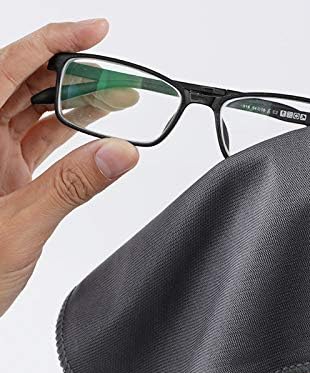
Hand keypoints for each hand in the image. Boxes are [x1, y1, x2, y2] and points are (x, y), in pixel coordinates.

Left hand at [0, 20, 138, 315]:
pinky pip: (45, 147)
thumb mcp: (22, 225)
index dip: (54, 42)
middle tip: (119, 74)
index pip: (9, 67)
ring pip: (39, 116)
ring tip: (120, 98)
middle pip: (27, 86)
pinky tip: (100, 135)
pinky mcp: (12, 183)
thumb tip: (120, 151)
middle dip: (76, 74)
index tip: (96, 32)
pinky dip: (75, 139)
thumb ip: (73, 186)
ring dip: (79, 105)